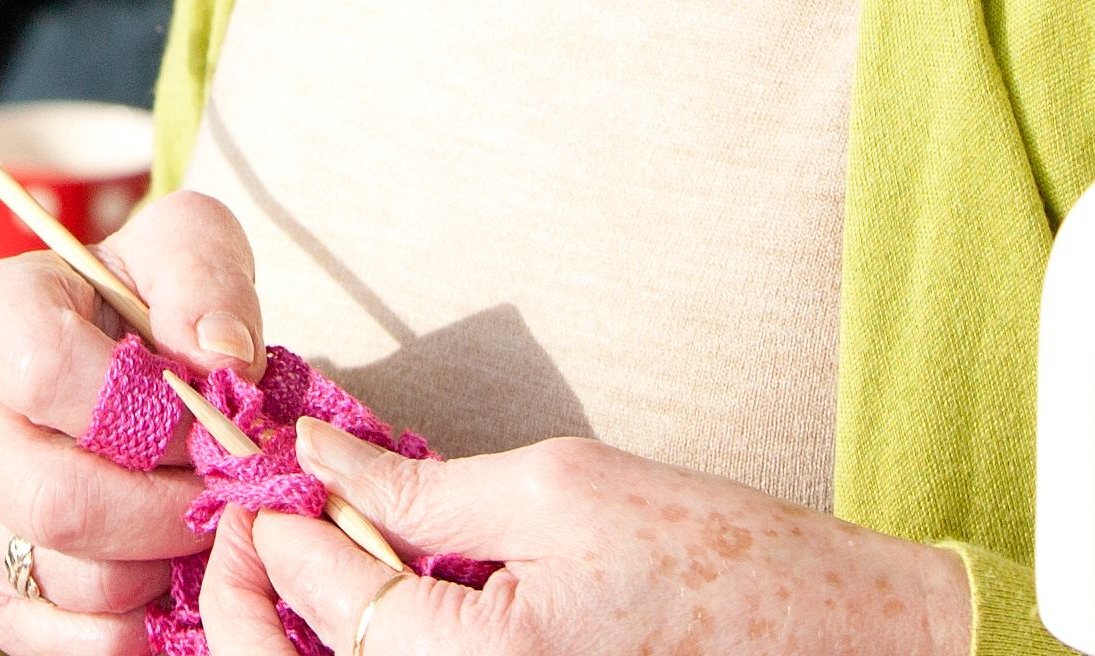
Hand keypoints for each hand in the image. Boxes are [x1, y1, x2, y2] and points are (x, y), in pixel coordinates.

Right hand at [0, 188, 271, 655]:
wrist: (113, 366)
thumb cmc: (149, 303)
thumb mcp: (186, 248)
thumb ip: (205, 280)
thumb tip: (221, 356)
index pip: (45, 374)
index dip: (153, 412)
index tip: (219, 422)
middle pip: (57, 498)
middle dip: (170, 509)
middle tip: (228, 494)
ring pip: (68, 578)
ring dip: (162, 566)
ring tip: (200, 523)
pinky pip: (62, 640)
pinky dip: (136, 622)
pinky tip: (166, 570)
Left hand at [206, 424, 973, 655]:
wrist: (834, 642)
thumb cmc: (712, 554)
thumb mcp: (558, 486)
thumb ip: (420, 486)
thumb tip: (313, 458)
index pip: (328, 604)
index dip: (274, 537)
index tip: (259, 483)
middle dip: (267, 607)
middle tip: (263, 532)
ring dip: (318, 634)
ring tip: (316, 560)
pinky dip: (378, 651)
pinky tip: (381, 603)